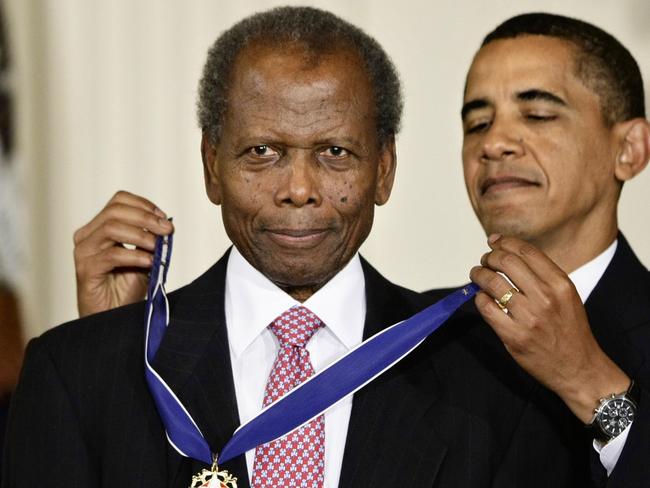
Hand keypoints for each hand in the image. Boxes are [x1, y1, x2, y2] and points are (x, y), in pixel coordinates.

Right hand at [73, 191, 173, 317]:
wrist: (115, 316)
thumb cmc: (127, 287)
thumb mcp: (144, 256)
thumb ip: (151, 239)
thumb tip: (166, 224)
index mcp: (99, 227)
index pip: (119, 200)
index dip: (144, 205)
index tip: (164, 218)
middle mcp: (87, 236)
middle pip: (115, 211)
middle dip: (146, 218)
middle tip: (167, 230)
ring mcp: (84, 252)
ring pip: (111, 228)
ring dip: (141, 235)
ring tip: (157, 247)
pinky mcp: (85, 270)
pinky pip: (112, 255)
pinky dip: (134, 256)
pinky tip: (149, 262)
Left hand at [469, 234, 628, 422]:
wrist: (579, 368)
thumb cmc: (570, 330)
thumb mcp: (567, 295)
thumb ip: (543, 275)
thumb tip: (510, 254)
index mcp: (560, 284)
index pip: (526, 251)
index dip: (505, 242)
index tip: (494, 241)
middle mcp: (545, 297)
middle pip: (506, 262)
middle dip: (490, 257)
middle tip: (485, 261)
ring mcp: (528, 317)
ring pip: (492, 282)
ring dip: (479, 274)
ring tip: (477, 275)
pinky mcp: (513, 335)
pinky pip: (486, 307)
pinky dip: (479, 298)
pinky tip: (482, 298)